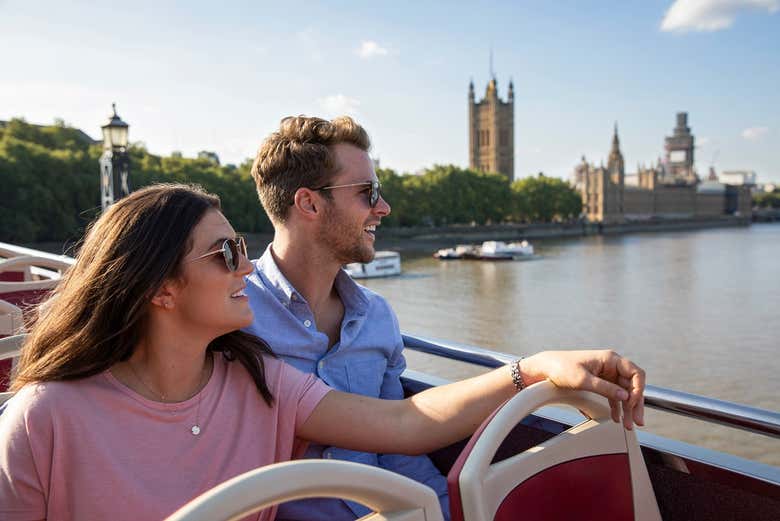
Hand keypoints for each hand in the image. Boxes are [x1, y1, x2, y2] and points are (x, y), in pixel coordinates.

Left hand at [520, 350, 644, 429]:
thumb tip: (625, 397)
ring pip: (623, 393)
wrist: (545, 367)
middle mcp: (611, 365)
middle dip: (635, 404)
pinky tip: (617, 417)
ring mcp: (606, 374)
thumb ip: (605, 388)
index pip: (636, 373)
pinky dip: (616, 407)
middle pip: (632, 385)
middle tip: (637, 421)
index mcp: (610, 359)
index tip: (632, 403)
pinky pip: (613, 395)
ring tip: (627, 424)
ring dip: (627, 409)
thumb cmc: (561, 367)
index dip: (638, 389)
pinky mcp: (600, 382)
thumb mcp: (583, 380)